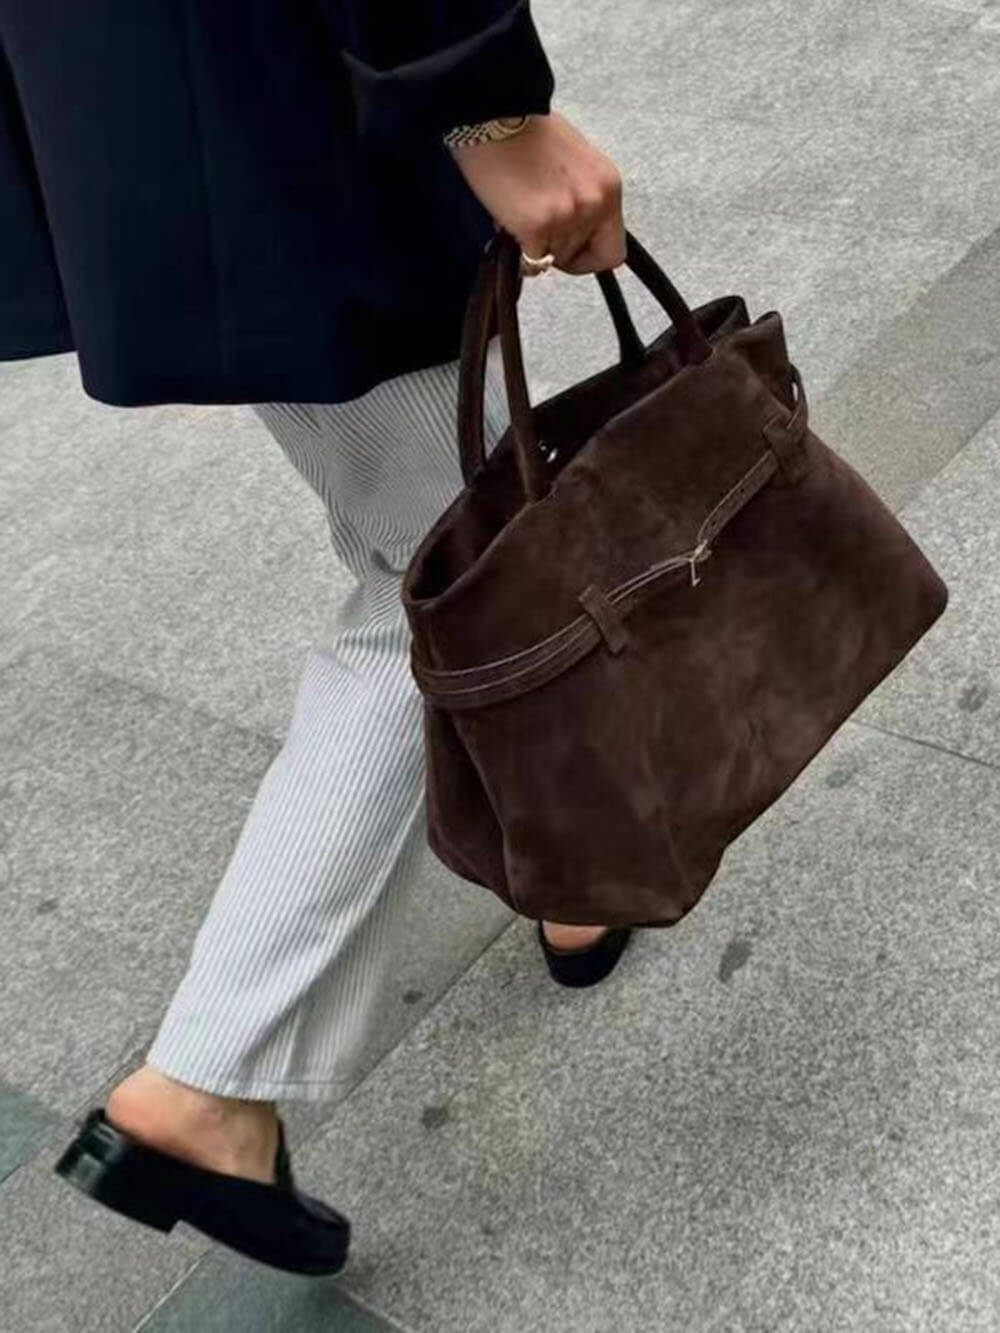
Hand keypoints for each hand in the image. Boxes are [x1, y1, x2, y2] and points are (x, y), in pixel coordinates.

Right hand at [450, 111, 625, 274]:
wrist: (493, 116)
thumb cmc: (527, 133)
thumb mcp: (577, 165)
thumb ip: (584, 197)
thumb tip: (578, 230)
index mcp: (608, 187)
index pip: (613, 253)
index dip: (590, 258)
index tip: (571, 251)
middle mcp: (594, 204)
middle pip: (578, 258)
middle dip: (556, 249)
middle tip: (537, 225)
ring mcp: (566, 217)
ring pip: (553, 261)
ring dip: (536, 246)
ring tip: (521, 211)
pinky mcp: (536, 227)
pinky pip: (530, 263)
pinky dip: (518, 254)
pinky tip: (511, 225)